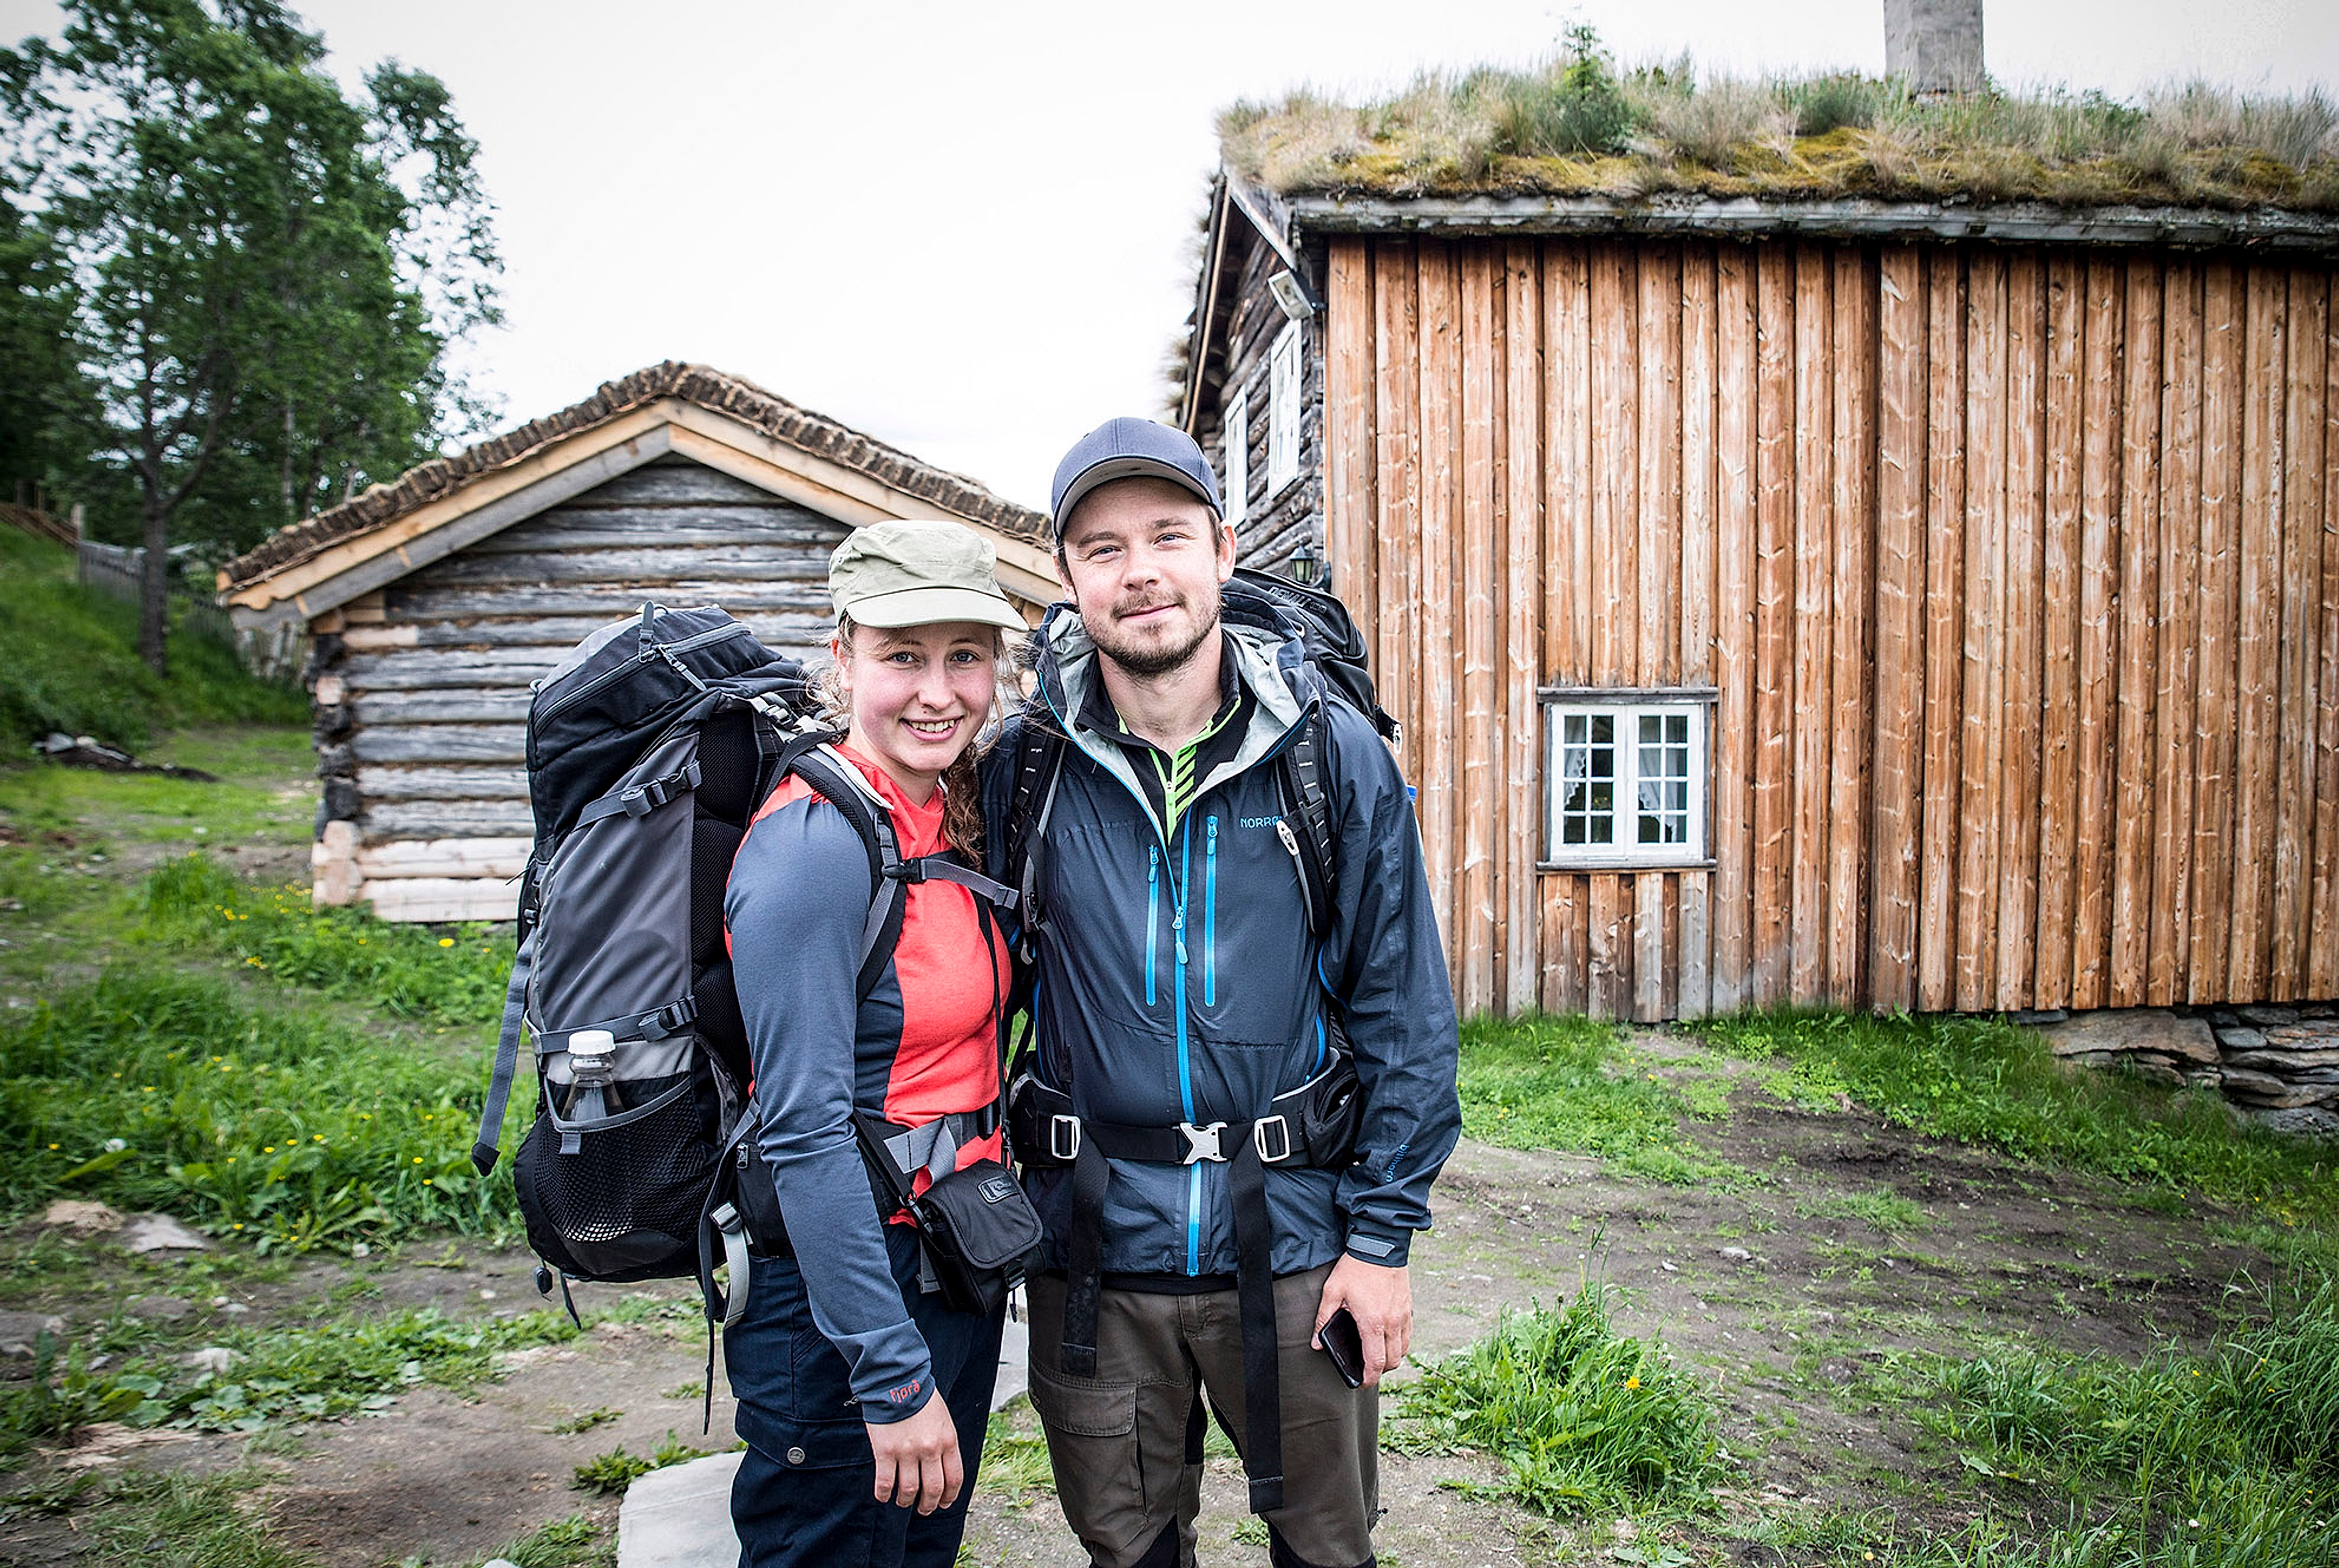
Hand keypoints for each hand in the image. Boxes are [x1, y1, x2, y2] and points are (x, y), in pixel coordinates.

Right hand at [866, 1395, 962, 1513]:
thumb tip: (943, 1467)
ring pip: (910, 1490)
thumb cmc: (921, 1397)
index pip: (955, 1478)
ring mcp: (908, 1452)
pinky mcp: (886, 1452)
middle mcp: (930, 1449)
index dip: (950, 1496)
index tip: (945, 1503)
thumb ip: (945, 1443)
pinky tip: (884, 1496)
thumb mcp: (943, 1419)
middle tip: (924, 1508)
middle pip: (934, 1489)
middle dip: (929, 1504)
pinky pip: (885, 1482)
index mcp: (948, 1440)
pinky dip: (884, 1494)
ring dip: (907, 1501)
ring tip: (903, 1502)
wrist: (897, 1380)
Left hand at [1314, 1255, 1411, 1387]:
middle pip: (1393, 1361)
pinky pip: (1408, 1334)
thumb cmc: (1356, 1267)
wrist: (1380, 1244)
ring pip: (1403, 1350)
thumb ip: (1323, 1319)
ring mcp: (1403, 1315)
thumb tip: (1316, 1342)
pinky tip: (1387, 1338)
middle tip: (1366, 1370)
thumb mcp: (1332, 1291)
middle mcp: (1392, 1322)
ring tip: (1377, 1355)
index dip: (1369, 1378)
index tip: (1361, 1382)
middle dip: (1380, 1371)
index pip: (1376, 1362)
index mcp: (1373, 1322)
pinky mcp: (1408, 1308)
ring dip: (1392, 1358)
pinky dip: (1399, 1343)